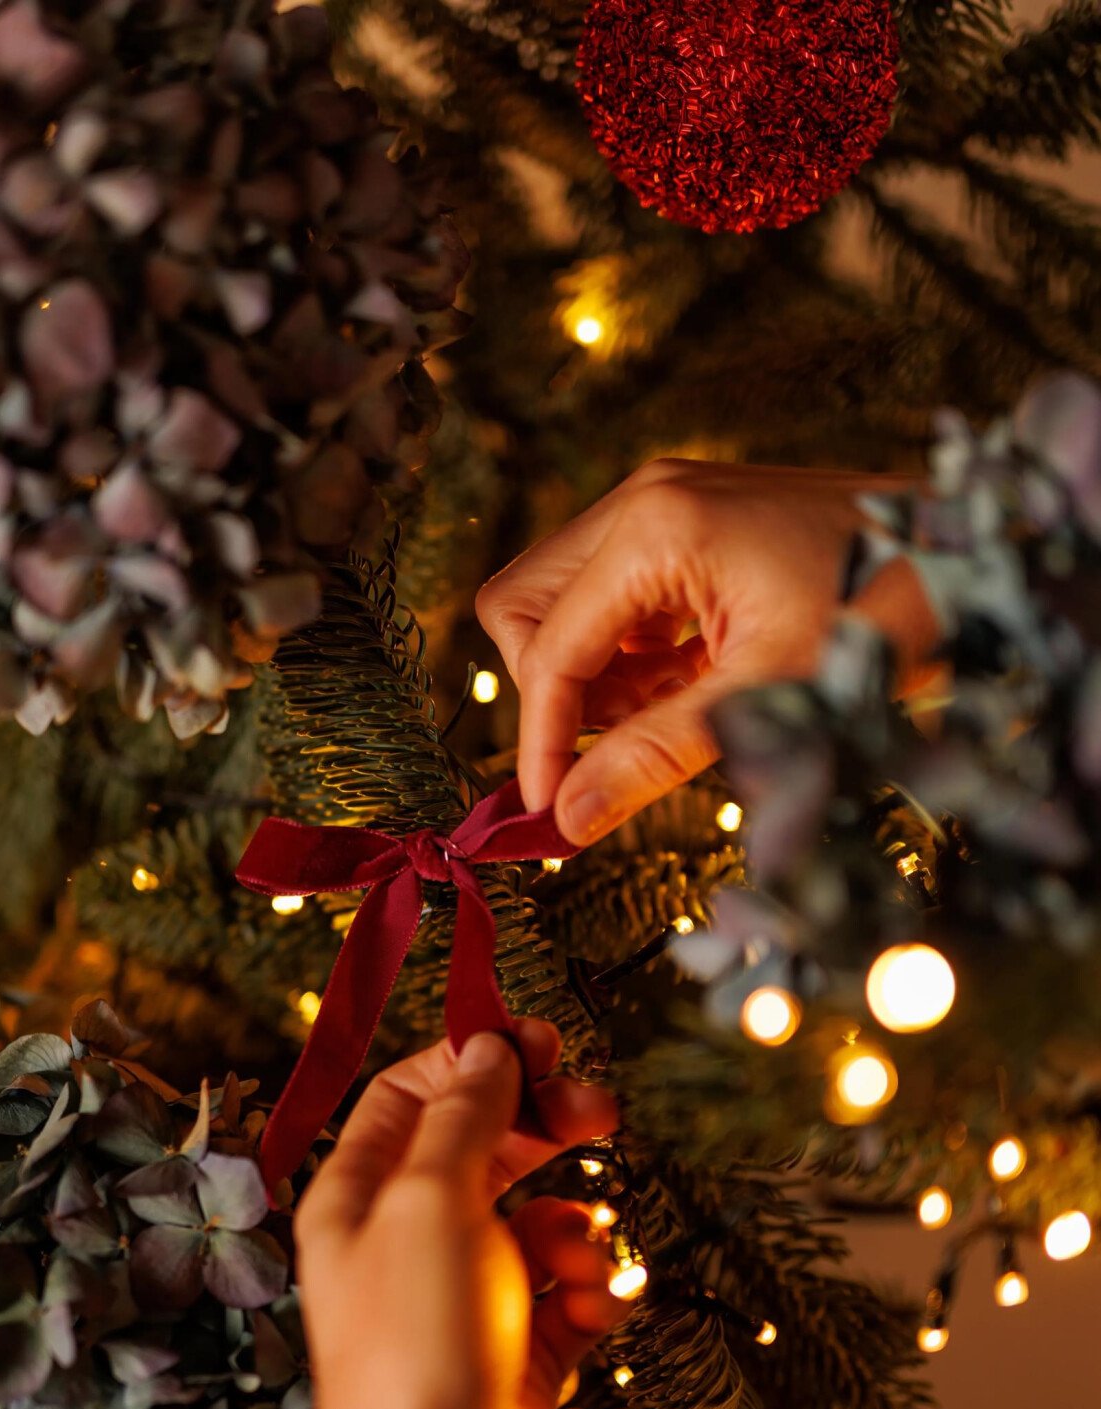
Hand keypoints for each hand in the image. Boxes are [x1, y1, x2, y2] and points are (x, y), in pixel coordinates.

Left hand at [294, 1022, 623, 1408]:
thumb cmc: (416, 1349)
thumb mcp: (431, 1202)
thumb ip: (464, 1117)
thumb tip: (488, 1050)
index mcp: (353, 1200)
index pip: (410, 1097)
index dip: (475, 1060)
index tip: (543, 1043)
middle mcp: (401, 1245)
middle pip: (482, 1149)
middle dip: (544, 1127)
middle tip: (601, 1110)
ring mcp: (462, 1302)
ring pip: (537, 1222)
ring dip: (573, 1228)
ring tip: (581, 1259)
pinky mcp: (516, 1356)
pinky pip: (567, 1292)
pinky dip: (589, 1292)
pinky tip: (593, 1313)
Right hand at [476, 457, 939, 843]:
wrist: (974, 551)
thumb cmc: (889, 609)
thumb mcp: (770, 697)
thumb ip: (655, 757)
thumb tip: (567, 820)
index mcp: (657, 529)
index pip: (546, 649)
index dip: (540, 742)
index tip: (549, 814)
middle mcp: (643, 500)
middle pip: (521, 605)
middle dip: (551, 691)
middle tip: (608, 748)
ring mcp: (662, 502)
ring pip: (558, 602)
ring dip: (590, 677)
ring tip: (666, 719)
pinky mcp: (684, 521)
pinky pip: (609, 597)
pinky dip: (628, 658)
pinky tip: (687, 689)